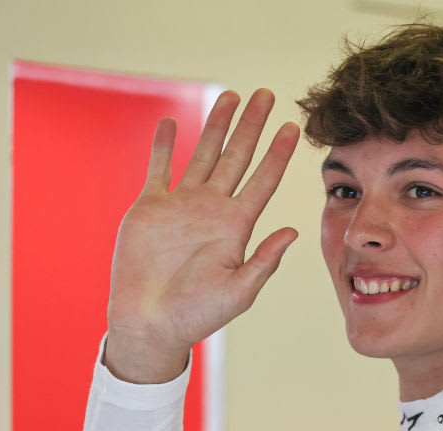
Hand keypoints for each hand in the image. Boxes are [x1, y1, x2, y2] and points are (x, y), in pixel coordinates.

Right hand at [105, 88, 299, 382]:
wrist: (149, 324)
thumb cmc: (195, 316)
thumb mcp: (238, 293)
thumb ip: (263, 262)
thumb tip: (293, 232)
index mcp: (236, 227)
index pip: (263, 181)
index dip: (278, 154)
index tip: (293, 127)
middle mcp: (212, 210)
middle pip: (237, 157)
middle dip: (251, 126)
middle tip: (266, 94)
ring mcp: (181, 206)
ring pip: (203, 154)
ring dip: (216, 126)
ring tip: (230, 95)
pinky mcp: (150, 208)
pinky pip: (159, 168)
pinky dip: (164, 145)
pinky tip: (170, 121)